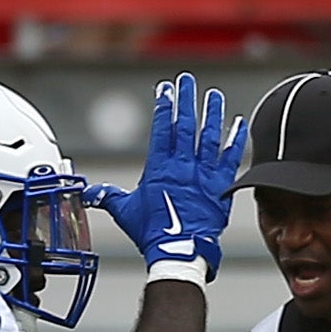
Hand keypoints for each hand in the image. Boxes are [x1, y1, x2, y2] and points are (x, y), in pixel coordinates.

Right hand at [83, 73, 244, 284]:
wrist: (178, 251)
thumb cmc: (152, 233)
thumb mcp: (126, 212)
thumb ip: (110, 197)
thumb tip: (91, 193)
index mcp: (160, 169)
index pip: (163, 130)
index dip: (164, 108)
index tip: (166, 90)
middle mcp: (183, 167)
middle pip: (186, 126)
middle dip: (186, 101)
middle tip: (188, 81)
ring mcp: (203, 175)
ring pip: (209, 137)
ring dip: (212, 114)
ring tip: (214, 95)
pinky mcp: (220, 186)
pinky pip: (230, 159)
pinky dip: (235, 140)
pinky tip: (239, 123)